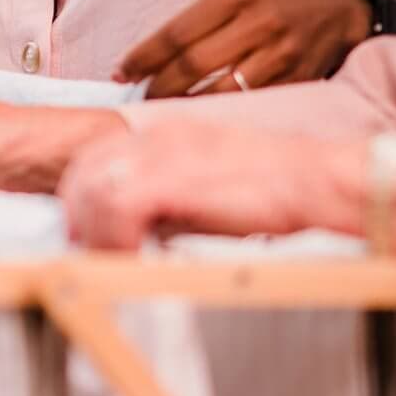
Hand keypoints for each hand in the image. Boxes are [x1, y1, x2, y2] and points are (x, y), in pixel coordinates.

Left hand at [60, 120, 367, 250]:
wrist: (315, 180)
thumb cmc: (277, 190)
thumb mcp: (214, 180)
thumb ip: (176, 194)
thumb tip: (143, 229)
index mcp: (171, 133)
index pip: (100, 155)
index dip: (84, 196)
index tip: (87, 231)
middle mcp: (161, 135)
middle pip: (86, 169)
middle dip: (79, 216)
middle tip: (90, 252)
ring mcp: (164, 153)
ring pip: (93, 189)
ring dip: (95, 233)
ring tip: (113, 262)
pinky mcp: (172, 177)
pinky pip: (115, 209)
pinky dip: (114, 241)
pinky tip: (132, 260)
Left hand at [115, 0, 371, 98]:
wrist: (341, 11)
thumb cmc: (278, 2)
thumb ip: (201, 21)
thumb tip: (150, 59)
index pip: (176, 32)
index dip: (143, 57)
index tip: (120, 73)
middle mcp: (258, 21)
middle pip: (193, 65)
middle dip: (159, 88)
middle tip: (141, 100)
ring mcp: (280, 52)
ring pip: (221, 91)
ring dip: (187, 107)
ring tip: (166, 113)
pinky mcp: (298, 78)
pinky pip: (251, 104)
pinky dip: (223, 114)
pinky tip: (205, 117)